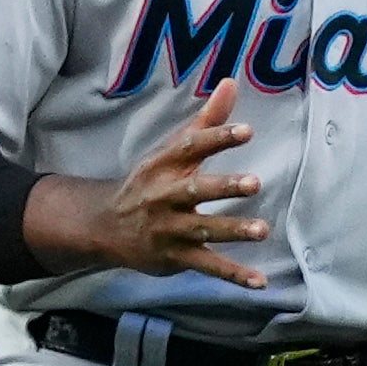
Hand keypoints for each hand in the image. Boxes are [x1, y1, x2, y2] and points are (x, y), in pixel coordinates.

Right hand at [21, 81, 271, 287]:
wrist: (104, 226)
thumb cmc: (149, 182)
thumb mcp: (170, 151)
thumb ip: (206, 121)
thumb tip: (231, 83)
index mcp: (164, 166)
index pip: (191, 147)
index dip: (217, 137)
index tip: (247, 131)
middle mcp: (165, 196)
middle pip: (196, 189)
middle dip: (224, 187)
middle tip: (255, 183)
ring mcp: (169, 228)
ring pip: (203, 230)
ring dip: (232, 231)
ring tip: (262, 230)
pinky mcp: (176, 256)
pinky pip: (207, 266)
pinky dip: (233, 275)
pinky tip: (260, 282)